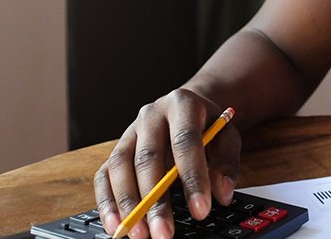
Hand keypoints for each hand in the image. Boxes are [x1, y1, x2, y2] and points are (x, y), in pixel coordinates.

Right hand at [93, 89, 241, 238]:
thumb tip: (222, 194)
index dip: (193, 177)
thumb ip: (227, 163)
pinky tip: (116, 225)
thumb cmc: (207, 125)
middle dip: (156, 200)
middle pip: (148, 158)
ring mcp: (129, 132)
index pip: (185, 141)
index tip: (201, 210)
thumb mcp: (227, 136)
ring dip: (128, 205)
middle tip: (164, 232)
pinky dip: (107, 203)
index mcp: (182, 104)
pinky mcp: (115, 150)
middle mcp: (150, 115)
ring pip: (120, 167)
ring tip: (140, 235)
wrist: (187, 108)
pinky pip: (103, 176)